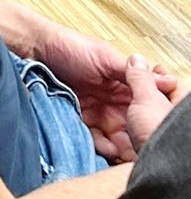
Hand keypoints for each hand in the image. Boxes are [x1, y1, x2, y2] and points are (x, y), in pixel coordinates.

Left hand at [35, 24, 179, 162]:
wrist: (35, 48)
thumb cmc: (70, 45)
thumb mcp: (105, 57)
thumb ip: (131, 73)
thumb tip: (164, 80)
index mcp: (123, 87)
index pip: (142, 110)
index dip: (146, 122)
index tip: (146, 132)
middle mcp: (112, 102)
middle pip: (131, 129)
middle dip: (134, 142)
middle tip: (134, 149)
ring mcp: (96, 112)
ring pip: (115, 138)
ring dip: (119, 147)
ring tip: (119, 152)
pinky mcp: (79, 119)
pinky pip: (93, 138)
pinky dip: (100, 146)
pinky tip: (104, 150)